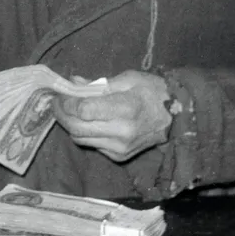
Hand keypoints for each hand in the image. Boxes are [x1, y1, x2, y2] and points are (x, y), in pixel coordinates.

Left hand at [53, 70, 171, 161]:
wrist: (178, 117)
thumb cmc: (153, 92)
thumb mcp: (128, 79)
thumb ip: (98, 83)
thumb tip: (73, 82)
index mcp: (125, 108)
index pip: (83, 110)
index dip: (66, 103)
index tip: (59, 95)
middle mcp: (122, 132)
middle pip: (77, 127)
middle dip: (61, 115)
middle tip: (57, 103)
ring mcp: (121, 147)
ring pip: (80, 139)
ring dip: (70, 125)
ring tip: (68, 111)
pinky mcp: (119, 156)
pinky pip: (92, 145)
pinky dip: (84, 134)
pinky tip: (88, 122)